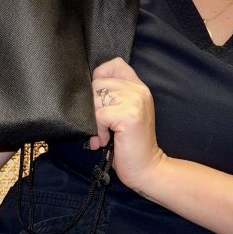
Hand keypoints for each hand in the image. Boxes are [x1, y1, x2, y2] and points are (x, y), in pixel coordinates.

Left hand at [90, 57, 166, 193]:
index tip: (99, 100)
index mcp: (138, 87)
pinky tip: (106, 141)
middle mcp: (138, 90)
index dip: (99, 77)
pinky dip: (98, 131)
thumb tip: (85, 92)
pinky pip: (99, 115)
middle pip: (98, 83)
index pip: (114, 64)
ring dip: (94, 121)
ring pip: (96, 99)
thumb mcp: (123, 115)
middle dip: (92, 106)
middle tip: (99, 126)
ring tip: (103, 135)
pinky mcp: (128, 115)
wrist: (148, 169)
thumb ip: (112, 98)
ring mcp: (134, 101)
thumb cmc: (131, 145)